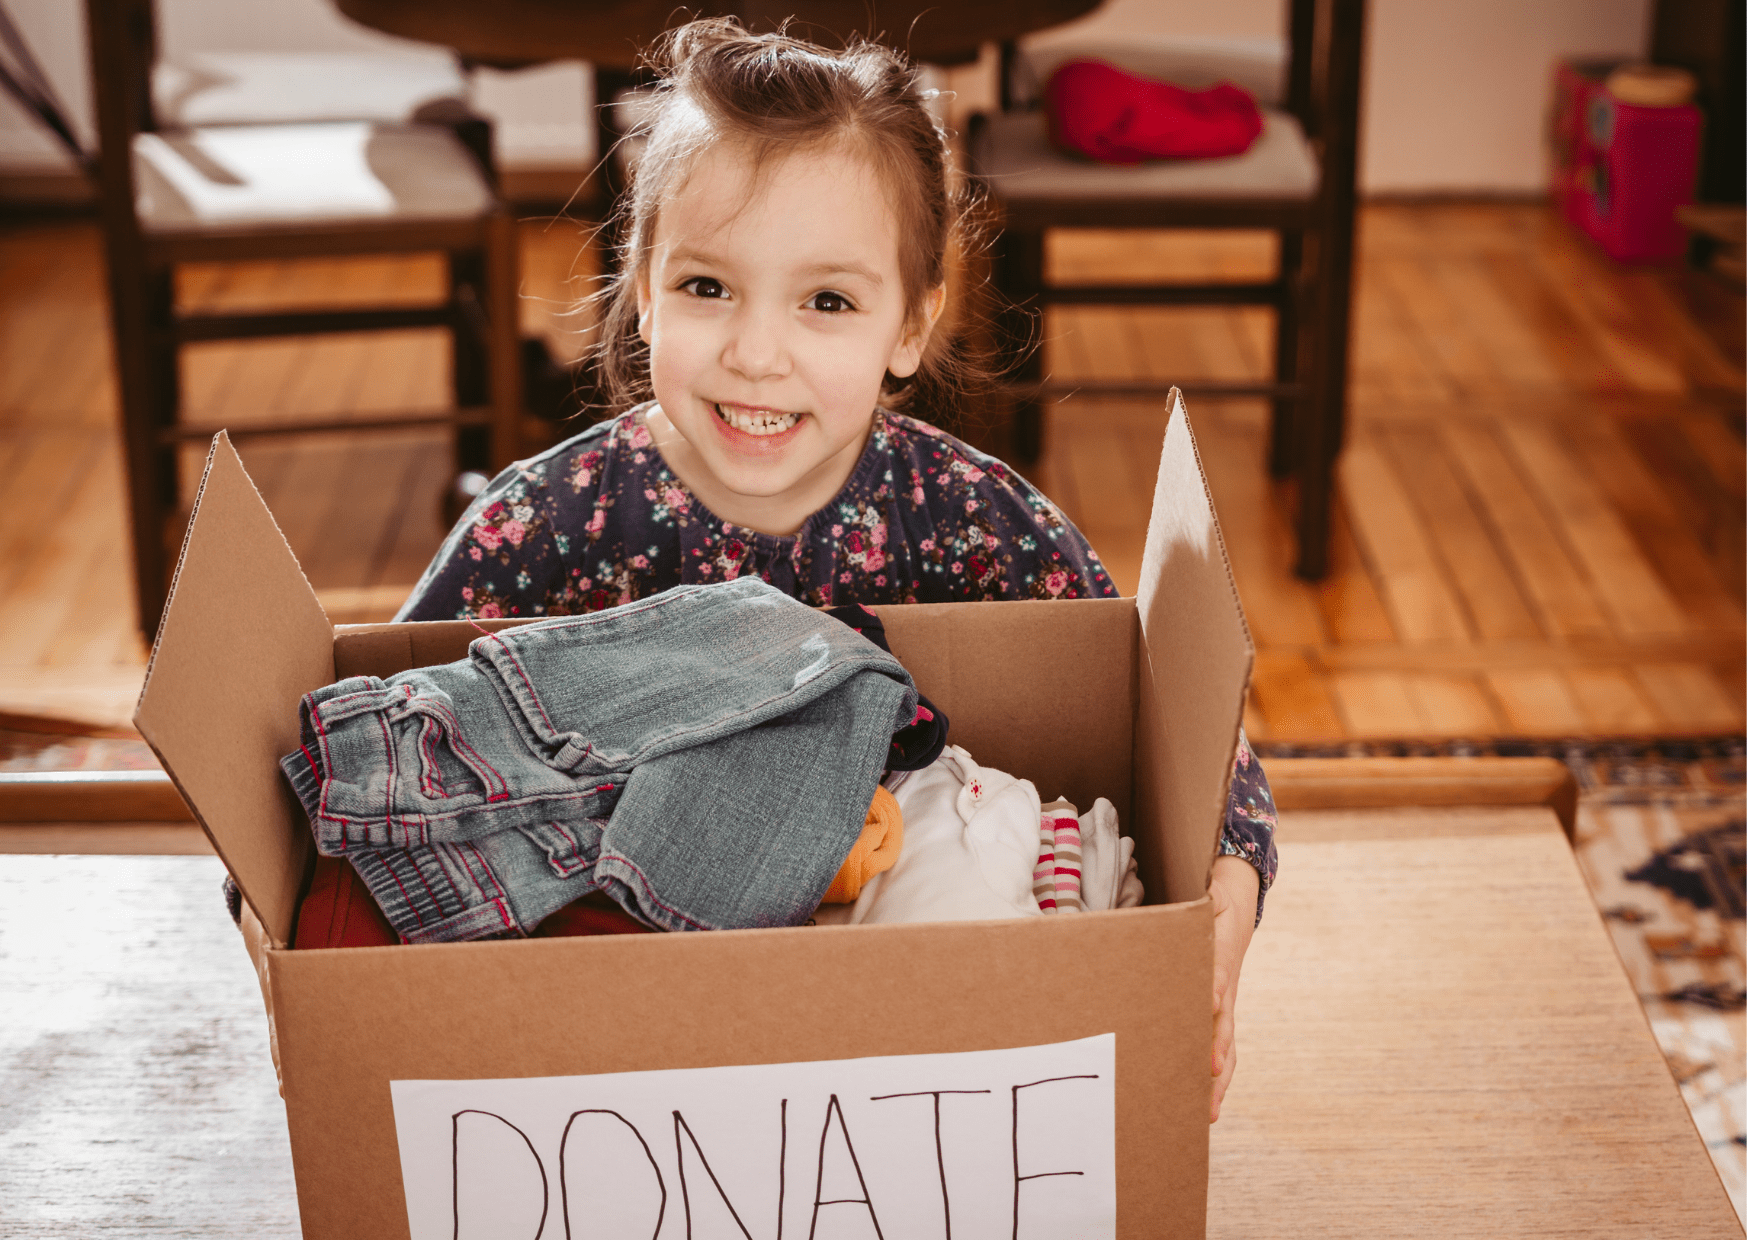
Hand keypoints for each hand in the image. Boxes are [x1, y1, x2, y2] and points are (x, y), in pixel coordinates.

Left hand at [1208, 855, 1258, 1123]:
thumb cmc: (1218, 908)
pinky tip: (1204, 1108)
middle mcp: (1225, 994)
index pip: (1219, 978)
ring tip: (1209, 1112)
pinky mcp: (1216, 1021)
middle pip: (1225, 1028)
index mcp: (1222, 962)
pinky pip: (1217, 1053)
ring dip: (1217, 1081)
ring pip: (1224, 1051)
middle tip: (1209, 1073)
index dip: (1215, 990)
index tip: (1212, 1002)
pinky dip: (1213, 1081)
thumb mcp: (1213, 896)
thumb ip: (1211, 895)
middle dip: (1217, 1053)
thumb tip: (1210, 889)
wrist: (1237, 915)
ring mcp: (1224, 1011)